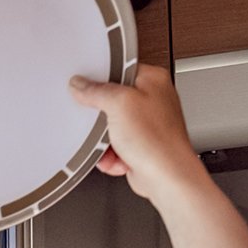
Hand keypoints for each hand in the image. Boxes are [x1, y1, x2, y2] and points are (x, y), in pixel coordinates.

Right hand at [69, 62, 205, 200]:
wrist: (166, 177)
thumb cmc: (157, 141)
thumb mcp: (119, 104)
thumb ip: (97, 91)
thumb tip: (80, 85)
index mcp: (153, 80)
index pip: (118, 69)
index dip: (99, 80)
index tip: (86, 88)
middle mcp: (152, 100)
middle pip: (112, 100)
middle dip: (102, 117)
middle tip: (101, 122)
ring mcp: (147, 124)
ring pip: (111, 125)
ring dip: (105, 140)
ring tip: (111, 144)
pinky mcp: (140, 144)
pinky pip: (115, 144)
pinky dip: (111, 153)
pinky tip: (116, 157)